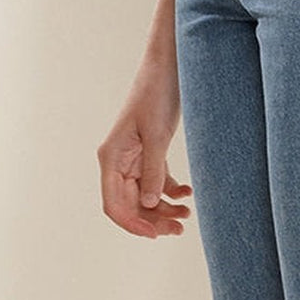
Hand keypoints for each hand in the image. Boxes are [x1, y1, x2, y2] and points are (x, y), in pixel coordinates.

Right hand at [98, 55, 192, 238]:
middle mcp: (119, 160)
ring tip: (186, 216)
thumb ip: (153, 170)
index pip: (113, 203)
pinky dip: (170, 191)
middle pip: (130, 203)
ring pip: (144, 195)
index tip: (154, 235)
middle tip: (179, 228)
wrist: (169, 64)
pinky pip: (156, 180)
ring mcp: (134, 156)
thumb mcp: (157, 133)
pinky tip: (187, 194)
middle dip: (152, 219)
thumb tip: (151, 203)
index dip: (132, 223)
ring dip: (163, 209)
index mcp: (111, 157)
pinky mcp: (150, 150)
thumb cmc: (156, 93)